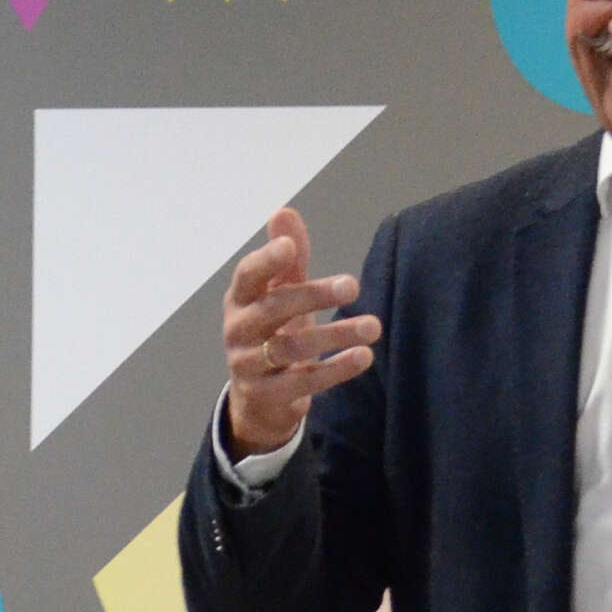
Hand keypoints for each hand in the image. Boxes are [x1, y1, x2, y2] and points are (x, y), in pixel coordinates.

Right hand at [220, 207, 376, 456]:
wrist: (257, 399)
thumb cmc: (273, 334)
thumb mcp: (279, 295)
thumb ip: (287, 259)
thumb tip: (284, 212)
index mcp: (241, 300)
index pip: (247, 276)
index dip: (265, 262)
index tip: (289, 247)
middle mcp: (238, 331)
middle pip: (272, 310)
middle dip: (311, 296)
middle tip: (352, 285)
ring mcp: (249, 365)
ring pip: (290, 348)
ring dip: (334, 335)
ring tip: (373, 326)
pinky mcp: (267, 395)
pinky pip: (302, 382)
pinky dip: (335, 370)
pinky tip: (363, 357)